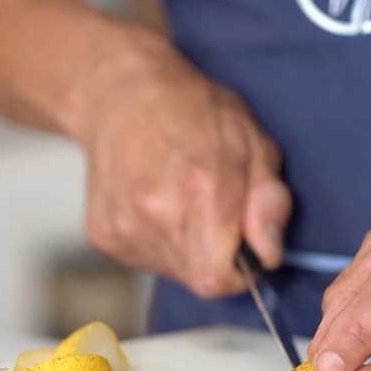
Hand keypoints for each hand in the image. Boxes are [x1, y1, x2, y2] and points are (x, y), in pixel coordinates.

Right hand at [76, 30, 291, 297]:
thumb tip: (268, 253)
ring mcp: (123, 225)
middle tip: (212, 210)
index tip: (243, 242)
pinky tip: (155, 201)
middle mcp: (155, 213)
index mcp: (200, 191)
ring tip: (181, 199)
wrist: (119, 91)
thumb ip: (269, 201)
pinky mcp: (102, 234)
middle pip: (198, 278)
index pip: (221, 279)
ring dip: (187, 247)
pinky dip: (157, 240)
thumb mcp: (253, 141)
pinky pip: (144, 258)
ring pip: (172, 269)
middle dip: (216, 254)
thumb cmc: (193, 109)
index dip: (240, 268)